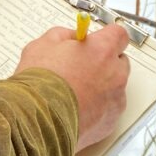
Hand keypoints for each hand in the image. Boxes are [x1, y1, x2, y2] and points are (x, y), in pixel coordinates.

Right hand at [14, 24, 130, 151]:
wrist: (36, 120)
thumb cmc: (39, 84)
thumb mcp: (42, 45)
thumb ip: (64, 35)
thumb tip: (71, 38)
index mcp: (101, 50)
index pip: (119, 34)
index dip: (106, 36)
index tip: (98, 39)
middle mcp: (115, 74)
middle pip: (120, 61)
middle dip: (104, 62)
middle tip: (81, 66)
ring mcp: (115, 100)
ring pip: (115, 87)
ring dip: (101, 86)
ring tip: (75, 91)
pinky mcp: (110, 122)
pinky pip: (109, 109)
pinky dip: (98, 108)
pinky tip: (77, 107)